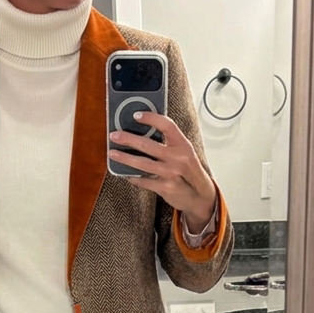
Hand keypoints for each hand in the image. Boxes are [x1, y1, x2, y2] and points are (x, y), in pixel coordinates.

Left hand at [109, 112, 217, 230]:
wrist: (200, 197)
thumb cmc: (189, 172)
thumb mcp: (184, 153)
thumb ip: (170, 143)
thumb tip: (145, 132)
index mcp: (183, 145)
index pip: (167, 125)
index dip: (151, 118)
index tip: (137, 115)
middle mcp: (178, 158)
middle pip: (148, 144)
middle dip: (128, 139)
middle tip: (114, 135)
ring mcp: (171, 173)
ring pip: (142, 163)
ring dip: (124, 158)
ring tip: (113, 153)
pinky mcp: (165, 188)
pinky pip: (143, 181)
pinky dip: (133, 177)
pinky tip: (126, 173)